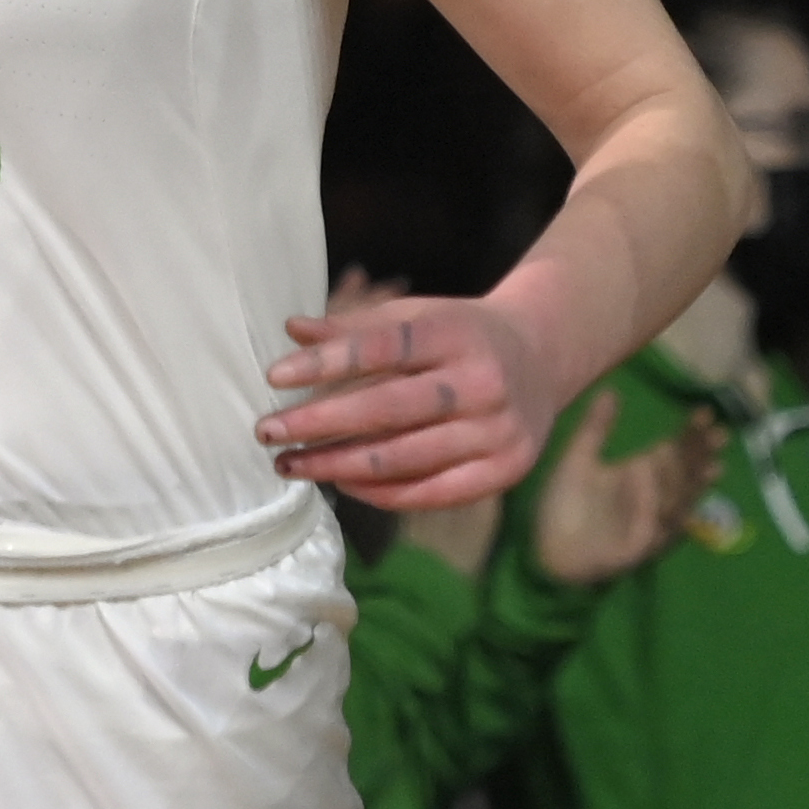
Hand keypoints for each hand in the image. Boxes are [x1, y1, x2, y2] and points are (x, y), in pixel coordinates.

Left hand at [262, 293, 562, 509]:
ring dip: (338, 466)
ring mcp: (497, 432)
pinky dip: (379, 493)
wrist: (542, 358)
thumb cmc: (459, 334)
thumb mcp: (417, 315)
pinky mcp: (504, 471)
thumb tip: (293, 330)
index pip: (384, 346)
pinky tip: (340, 483)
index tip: (274, 376)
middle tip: (267, 432)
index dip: (327, 362)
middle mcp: (483, 383)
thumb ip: (356, 326)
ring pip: (404, 459)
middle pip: (388, 409)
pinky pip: (431, 493)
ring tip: (291, 464)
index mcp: (458, 333)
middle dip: (319, 424)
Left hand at [533, 398, 721, 585]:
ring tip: (711, 466)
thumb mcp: (578, 458)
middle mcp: (652, 498)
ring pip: (678, 504)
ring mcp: (649, 524)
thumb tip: (611, 390)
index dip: (691, 434)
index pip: (675, 451)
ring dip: (693, 487)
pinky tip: (661, 495)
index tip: (706, 413)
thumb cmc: (564, 503)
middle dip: (702, 458)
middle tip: (720, 436)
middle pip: (685, 476)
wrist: (545, 546)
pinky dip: (656, 512)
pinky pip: (652, 530)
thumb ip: (596, 427)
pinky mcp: (636, 548)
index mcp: (642, 473)